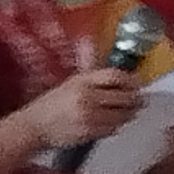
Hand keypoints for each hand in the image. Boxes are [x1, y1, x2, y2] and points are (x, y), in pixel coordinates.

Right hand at [29, 67, 143, 148]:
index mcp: (81, 81)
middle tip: (139, 100)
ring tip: (127, 111)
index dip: (131, 80)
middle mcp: (86, 97)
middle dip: (136, 99)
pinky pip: (114, 128)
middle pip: (125, 96)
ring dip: (129, 113)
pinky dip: (117, 125)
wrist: (34, 125)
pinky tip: (111, 122)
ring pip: (123, 115)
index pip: (115, 75)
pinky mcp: (90, 132)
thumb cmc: (52, 103)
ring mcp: (89, 115)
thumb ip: (87, 66)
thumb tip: (88, 41)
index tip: (137, 83)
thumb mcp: (70, 81)